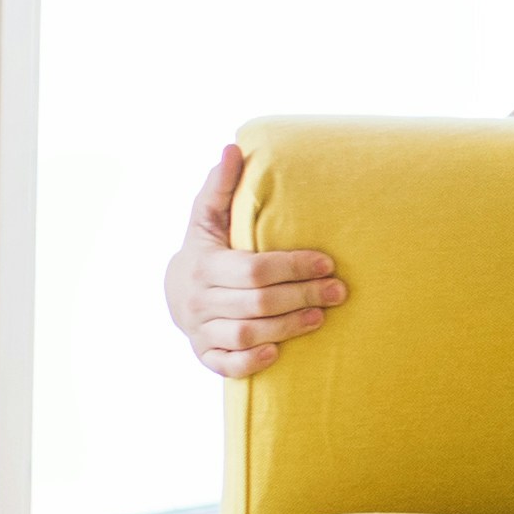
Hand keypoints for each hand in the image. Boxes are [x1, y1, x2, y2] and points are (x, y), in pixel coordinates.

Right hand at [167, 142, 346, 377]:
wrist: (174, 293)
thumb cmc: (205, 250)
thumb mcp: (206, 217)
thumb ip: (221, 186)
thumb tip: (232, 148)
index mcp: (204, 264)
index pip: (254, 269)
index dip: (293, 267)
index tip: (327, 263)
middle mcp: (199, 300)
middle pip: (257, 302)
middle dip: (302, 296)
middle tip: (339, 292)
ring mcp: (201, 330)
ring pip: (247, 333)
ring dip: (288, 327)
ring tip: (322, 316)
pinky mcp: (205, 355)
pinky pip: (228, 365)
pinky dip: (252, 361)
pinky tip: (279, 350)